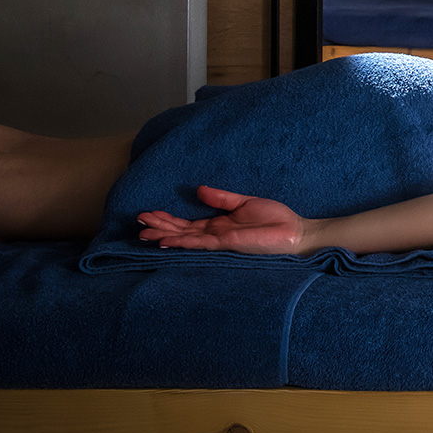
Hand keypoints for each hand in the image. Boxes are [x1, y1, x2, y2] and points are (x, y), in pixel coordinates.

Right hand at [137, 185, 314, 254]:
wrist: (294, 231)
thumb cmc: (275, 219)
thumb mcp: (245, 202)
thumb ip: (221, 198)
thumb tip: (199, 189)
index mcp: (218, 224)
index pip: (187, 224)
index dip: (168, 219)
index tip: (149, 214)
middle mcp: (215, 234)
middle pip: (181, 231)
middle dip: (160, 227)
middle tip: (138, 222)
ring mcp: (219, 240)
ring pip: (185, 238)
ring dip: (165, 235)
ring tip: (144, 233)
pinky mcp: (226, 244)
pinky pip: (200, 243)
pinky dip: (182, 242)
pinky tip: (166, 241)